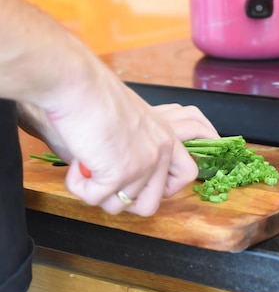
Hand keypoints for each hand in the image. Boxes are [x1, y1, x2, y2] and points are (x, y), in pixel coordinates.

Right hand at [24, 73, 218, 215]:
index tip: (144, 184)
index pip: (187, 174)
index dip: (166, 188)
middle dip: (125, 200)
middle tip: (106, 181)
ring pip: (119, 206)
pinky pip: (95, 199)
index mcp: (166, 137)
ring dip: (97, 191)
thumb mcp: (134, 121)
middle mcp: (160, 152)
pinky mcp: (119, 173)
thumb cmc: (96, 98)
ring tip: (87, 165)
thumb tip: (127, 178)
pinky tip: (78, 164)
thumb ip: (140, 146)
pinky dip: (79, 186)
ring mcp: (143, 164)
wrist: (80, 86)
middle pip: (152, 203)